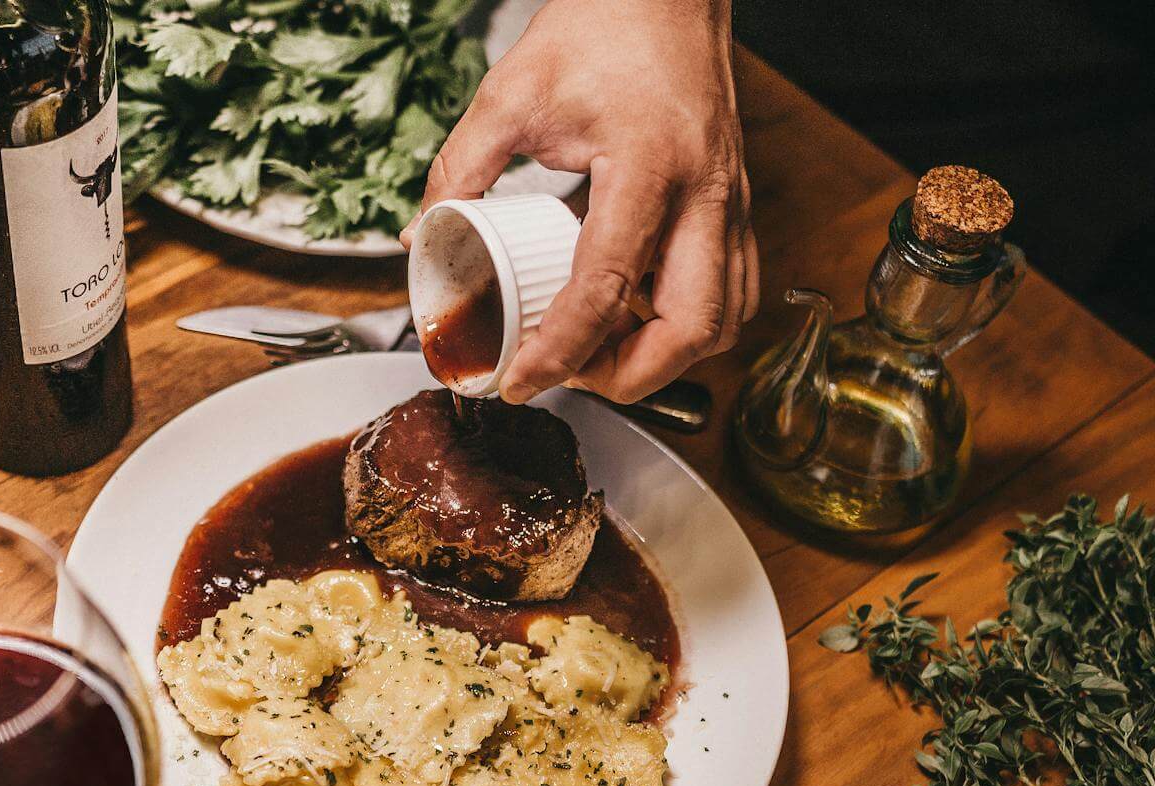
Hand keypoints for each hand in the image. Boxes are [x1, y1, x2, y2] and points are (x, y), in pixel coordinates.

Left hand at [408, 0, 756, 403]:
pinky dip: (689, 322)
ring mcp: (728, 201)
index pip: (605, 289)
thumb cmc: (604, 25)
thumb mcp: (512, 93)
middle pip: (693, 328)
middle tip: (574, 376)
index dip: (560, 351)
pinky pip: (733, 290)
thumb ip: (460, 168)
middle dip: (632, 376)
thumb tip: (420, 236)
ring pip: (725, 320)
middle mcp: (703, 192)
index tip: (521, 380)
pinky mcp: (734, 204)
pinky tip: (638, 313)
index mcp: (647, 166)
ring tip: (603, 350)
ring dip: (667, 355)